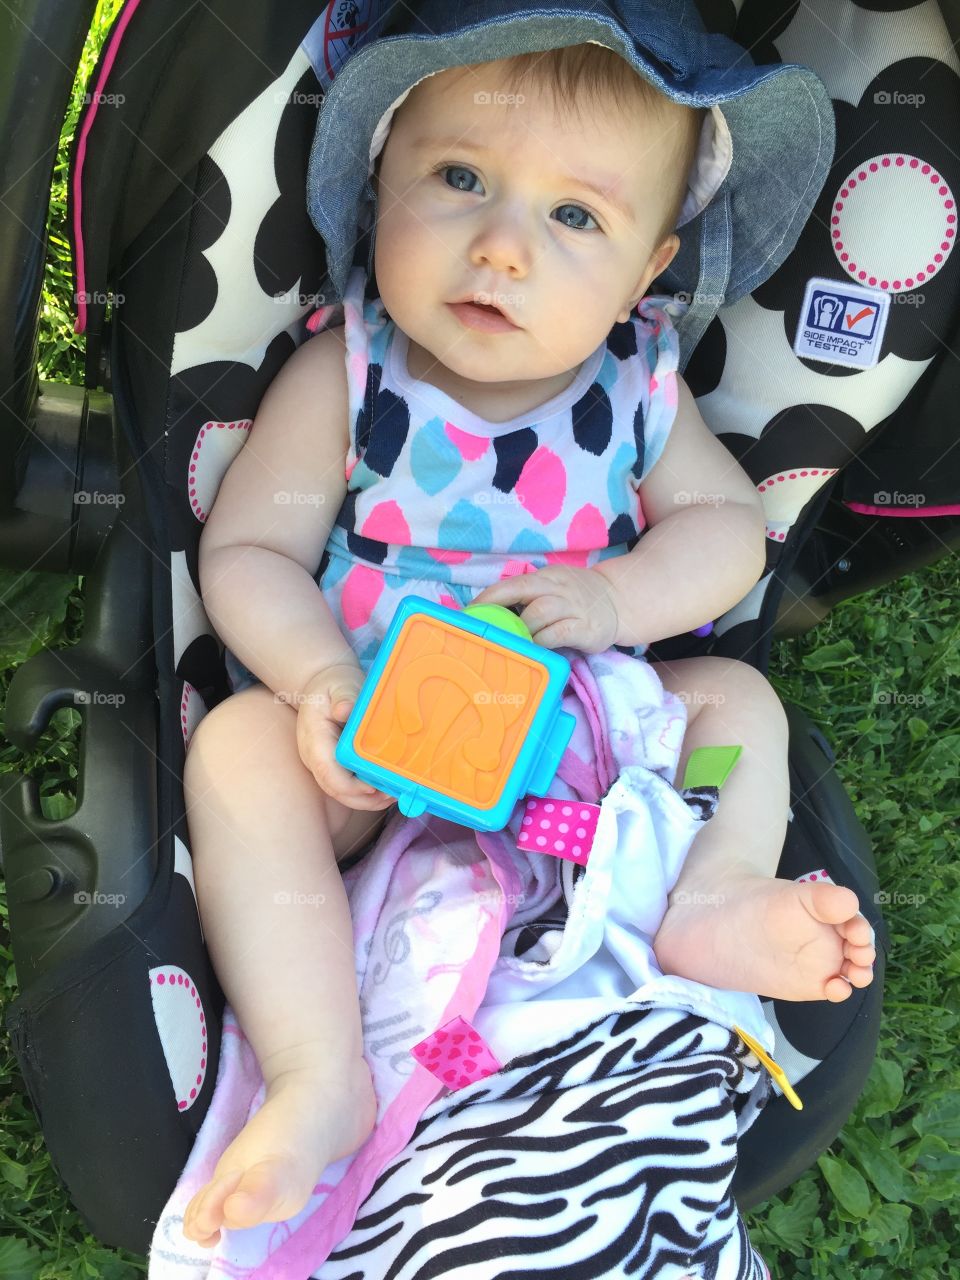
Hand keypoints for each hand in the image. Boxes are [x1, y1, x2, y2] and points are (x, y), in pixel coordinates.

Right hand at [295, 662, 396, 811]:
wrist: (322, 684)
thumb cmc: (333, 684)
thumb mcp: (339, 684)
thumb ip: (343, 697)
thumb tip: (346, 710)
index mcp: (313, 738)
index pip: (327, 771)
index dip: (351, 785)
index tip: (375, 785)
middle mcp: (313, 756)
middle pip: (335, 789)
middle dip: (364, 798)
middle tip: (393, 794)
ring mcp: (321, 763)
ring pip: (341, 793)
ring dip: (367, 800)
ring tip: (394, 796)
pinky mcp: (332, 766)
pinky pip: (346, 786)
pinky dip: (366, 793)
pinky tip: (386, 789)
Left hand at [470, 565, 619, 652]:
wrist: (618, 602)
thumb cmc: (576, 600)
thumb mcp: (553, 588)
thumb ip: (528, 596)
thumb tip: (491, 613)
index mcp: (546, 577)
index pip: (513, 582)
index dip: (490, 596)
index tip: (471, 611)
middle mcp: (558, 588)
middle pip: (523, 591)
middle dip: (498, 609)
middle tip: (483, 628)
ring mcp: (573, 607)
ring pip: (539, 613)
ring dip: (521, 629)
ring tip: (510, 642)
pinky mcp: (585, 628)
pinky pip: (558, 633)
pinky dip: (542, 641)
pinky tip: (535, 649)